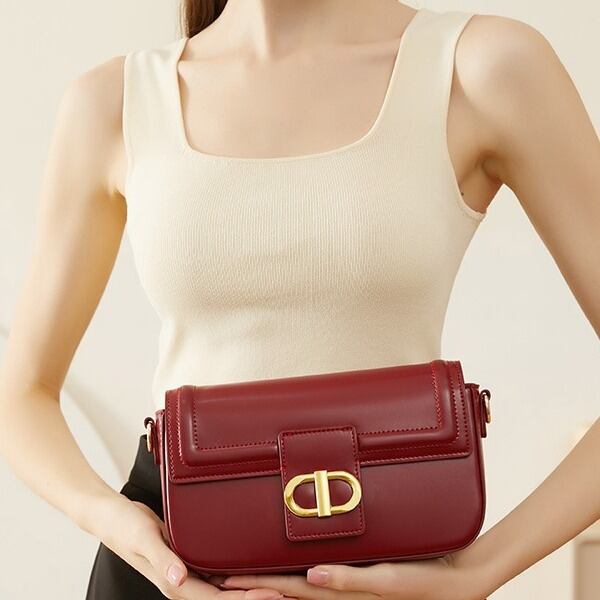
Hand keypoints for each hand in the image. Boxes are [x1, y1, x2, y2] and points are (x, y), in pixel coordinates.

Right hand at [87, 491, 286, 599]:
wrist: (111, 515)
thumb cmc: (124, 527)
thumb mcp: (144, 539)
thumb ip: (162, 560)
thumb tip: (179, 580)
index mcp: (174, 584)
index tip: (272, 597)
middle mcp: (183, 582)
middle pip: (225, 597)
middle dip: (254, 596)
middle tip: (287, 592)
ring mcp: (186, 571)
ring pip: (222, 586)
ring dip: (248, 588)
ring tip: (277, 584)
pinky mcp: (188, 558)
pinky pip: (216, 570)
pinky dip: (235, 572)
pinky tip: (251, 567)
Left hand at [209, 552, 489, 599]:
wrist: (456, 579)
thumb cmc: (425, 580)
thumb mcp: (389, 581)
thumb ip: (350, 580)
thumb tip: (311, 576)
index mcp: (340, 596)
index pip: (287, 591)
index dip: (254, 586)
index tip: (222, 579)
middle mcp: (337, 595)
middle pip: (285, 589)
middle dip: (253, 584)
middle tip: (218, 576)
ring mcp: (345, 589)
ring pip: (297, 585)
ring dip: (267, 580)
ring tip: (238, 573)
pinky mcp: (356, 580)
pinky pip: (319, 579)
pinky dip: (295, 574)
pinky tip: (287, 565)